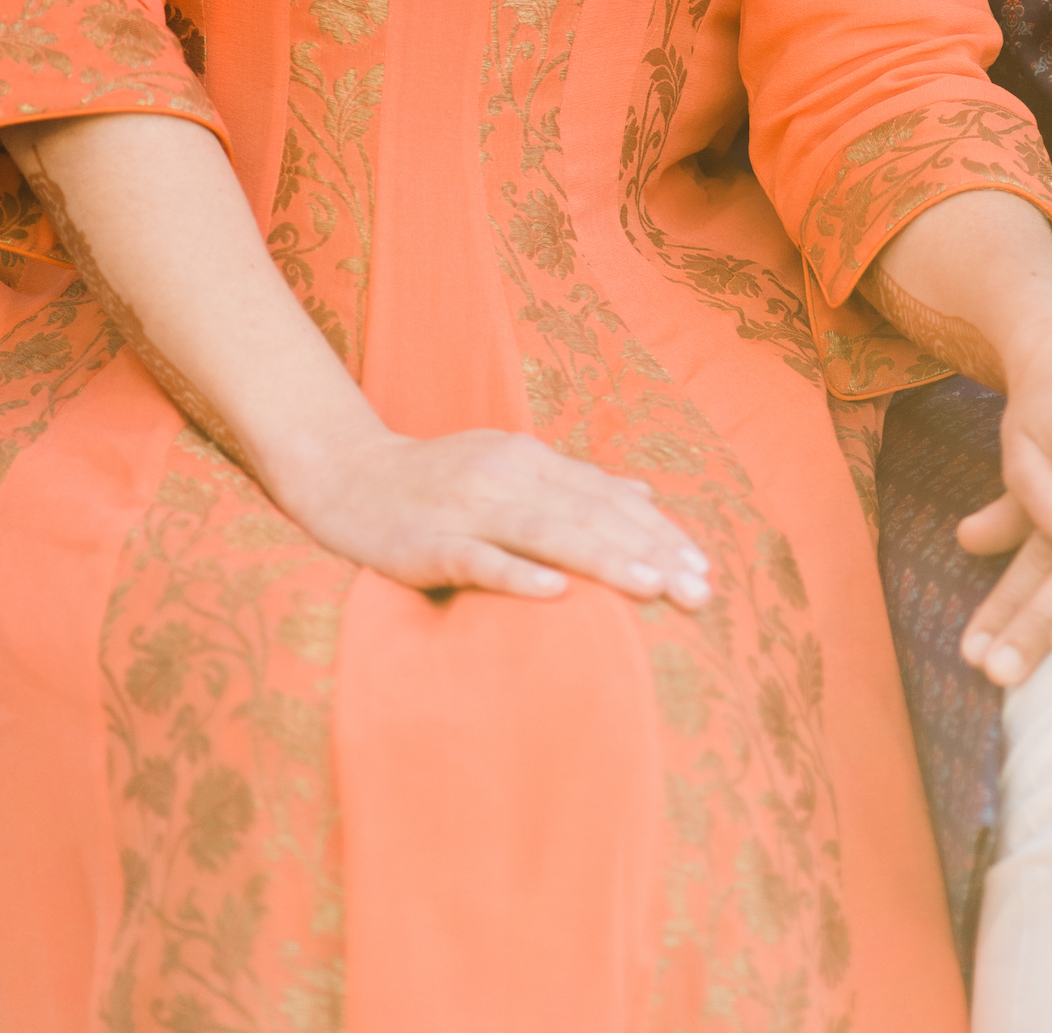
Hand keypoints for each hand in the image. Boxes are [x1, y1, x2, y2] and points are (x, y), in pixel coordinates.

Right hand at [283, 426, 712, 606]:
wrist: (348, 477)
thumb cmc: (438, 481)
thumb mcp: (512, 470)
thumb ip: (575, 483)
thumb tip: (644, 490)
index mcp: (533, 460)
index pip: (609, 497)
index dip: (659, 532)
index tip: (703, 568)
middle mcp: (509, 475)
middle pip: (591, 514)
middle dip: (650, 552)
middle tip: (698, 591)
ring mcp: (469, 505)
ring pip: (548, 532)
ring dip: (604, 558)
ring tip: (652, 586)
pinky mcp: (429, 540)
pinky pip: (479, 559)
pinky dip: (518, 574)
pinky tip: (556, 592)